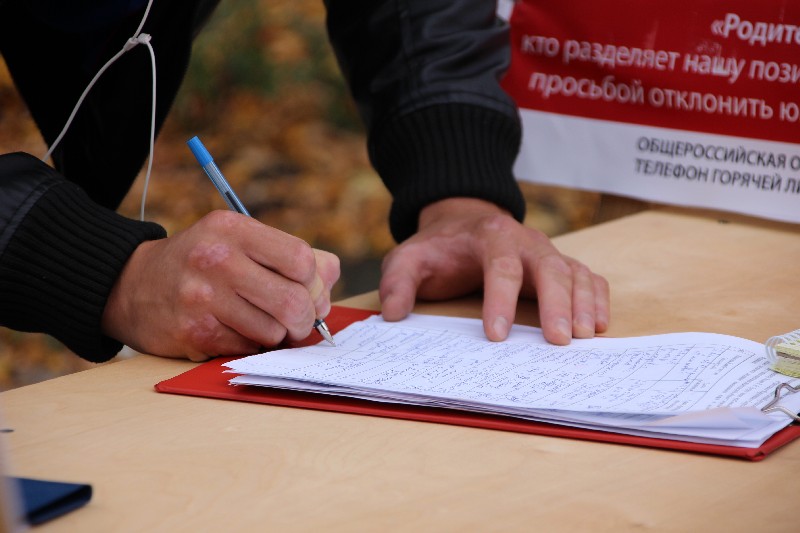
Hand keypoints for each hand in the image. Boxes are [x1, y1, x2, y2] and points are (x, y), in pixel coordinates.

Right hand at [102, 210, 339, 360]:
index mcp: (233, 229)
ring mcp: (203, 298)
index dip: (315, 282)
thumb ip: (291, 254)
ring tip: (261, 324)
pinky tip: (235, 331)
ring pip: (274, 331)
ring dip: (276, 335)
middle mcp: (217, 259)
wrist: (132, 286)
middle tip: (298, 322)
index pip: (301, 259)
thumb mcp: (239, 240)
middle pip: (293, 300)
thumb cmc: (202, 263)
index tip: (309, 291)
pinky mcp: (194, 332)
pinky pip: (248, 349)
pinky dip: (251, 346)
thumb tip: (329, 281)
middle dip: (305, 319)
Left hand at [378, 198, 608, 344]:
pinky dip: (596, 298)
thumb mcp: (408, 258)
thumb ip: (397, 282)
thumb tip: (392, 315)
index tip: (496, 335)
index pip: (499, 265)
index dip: (500, 300)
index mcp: (489, 235)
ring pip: (573, 271)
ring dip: (582, 303)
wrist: (463, 222)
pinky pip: (587, 275)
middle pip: (548, 266)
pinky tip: (597, 325)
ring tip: (584, 337)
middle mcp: (525, 239)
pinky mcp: (559, 263)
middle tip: (559, 340)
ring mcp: (546, 251)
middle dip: (557, 303)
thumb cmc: (438, 248)